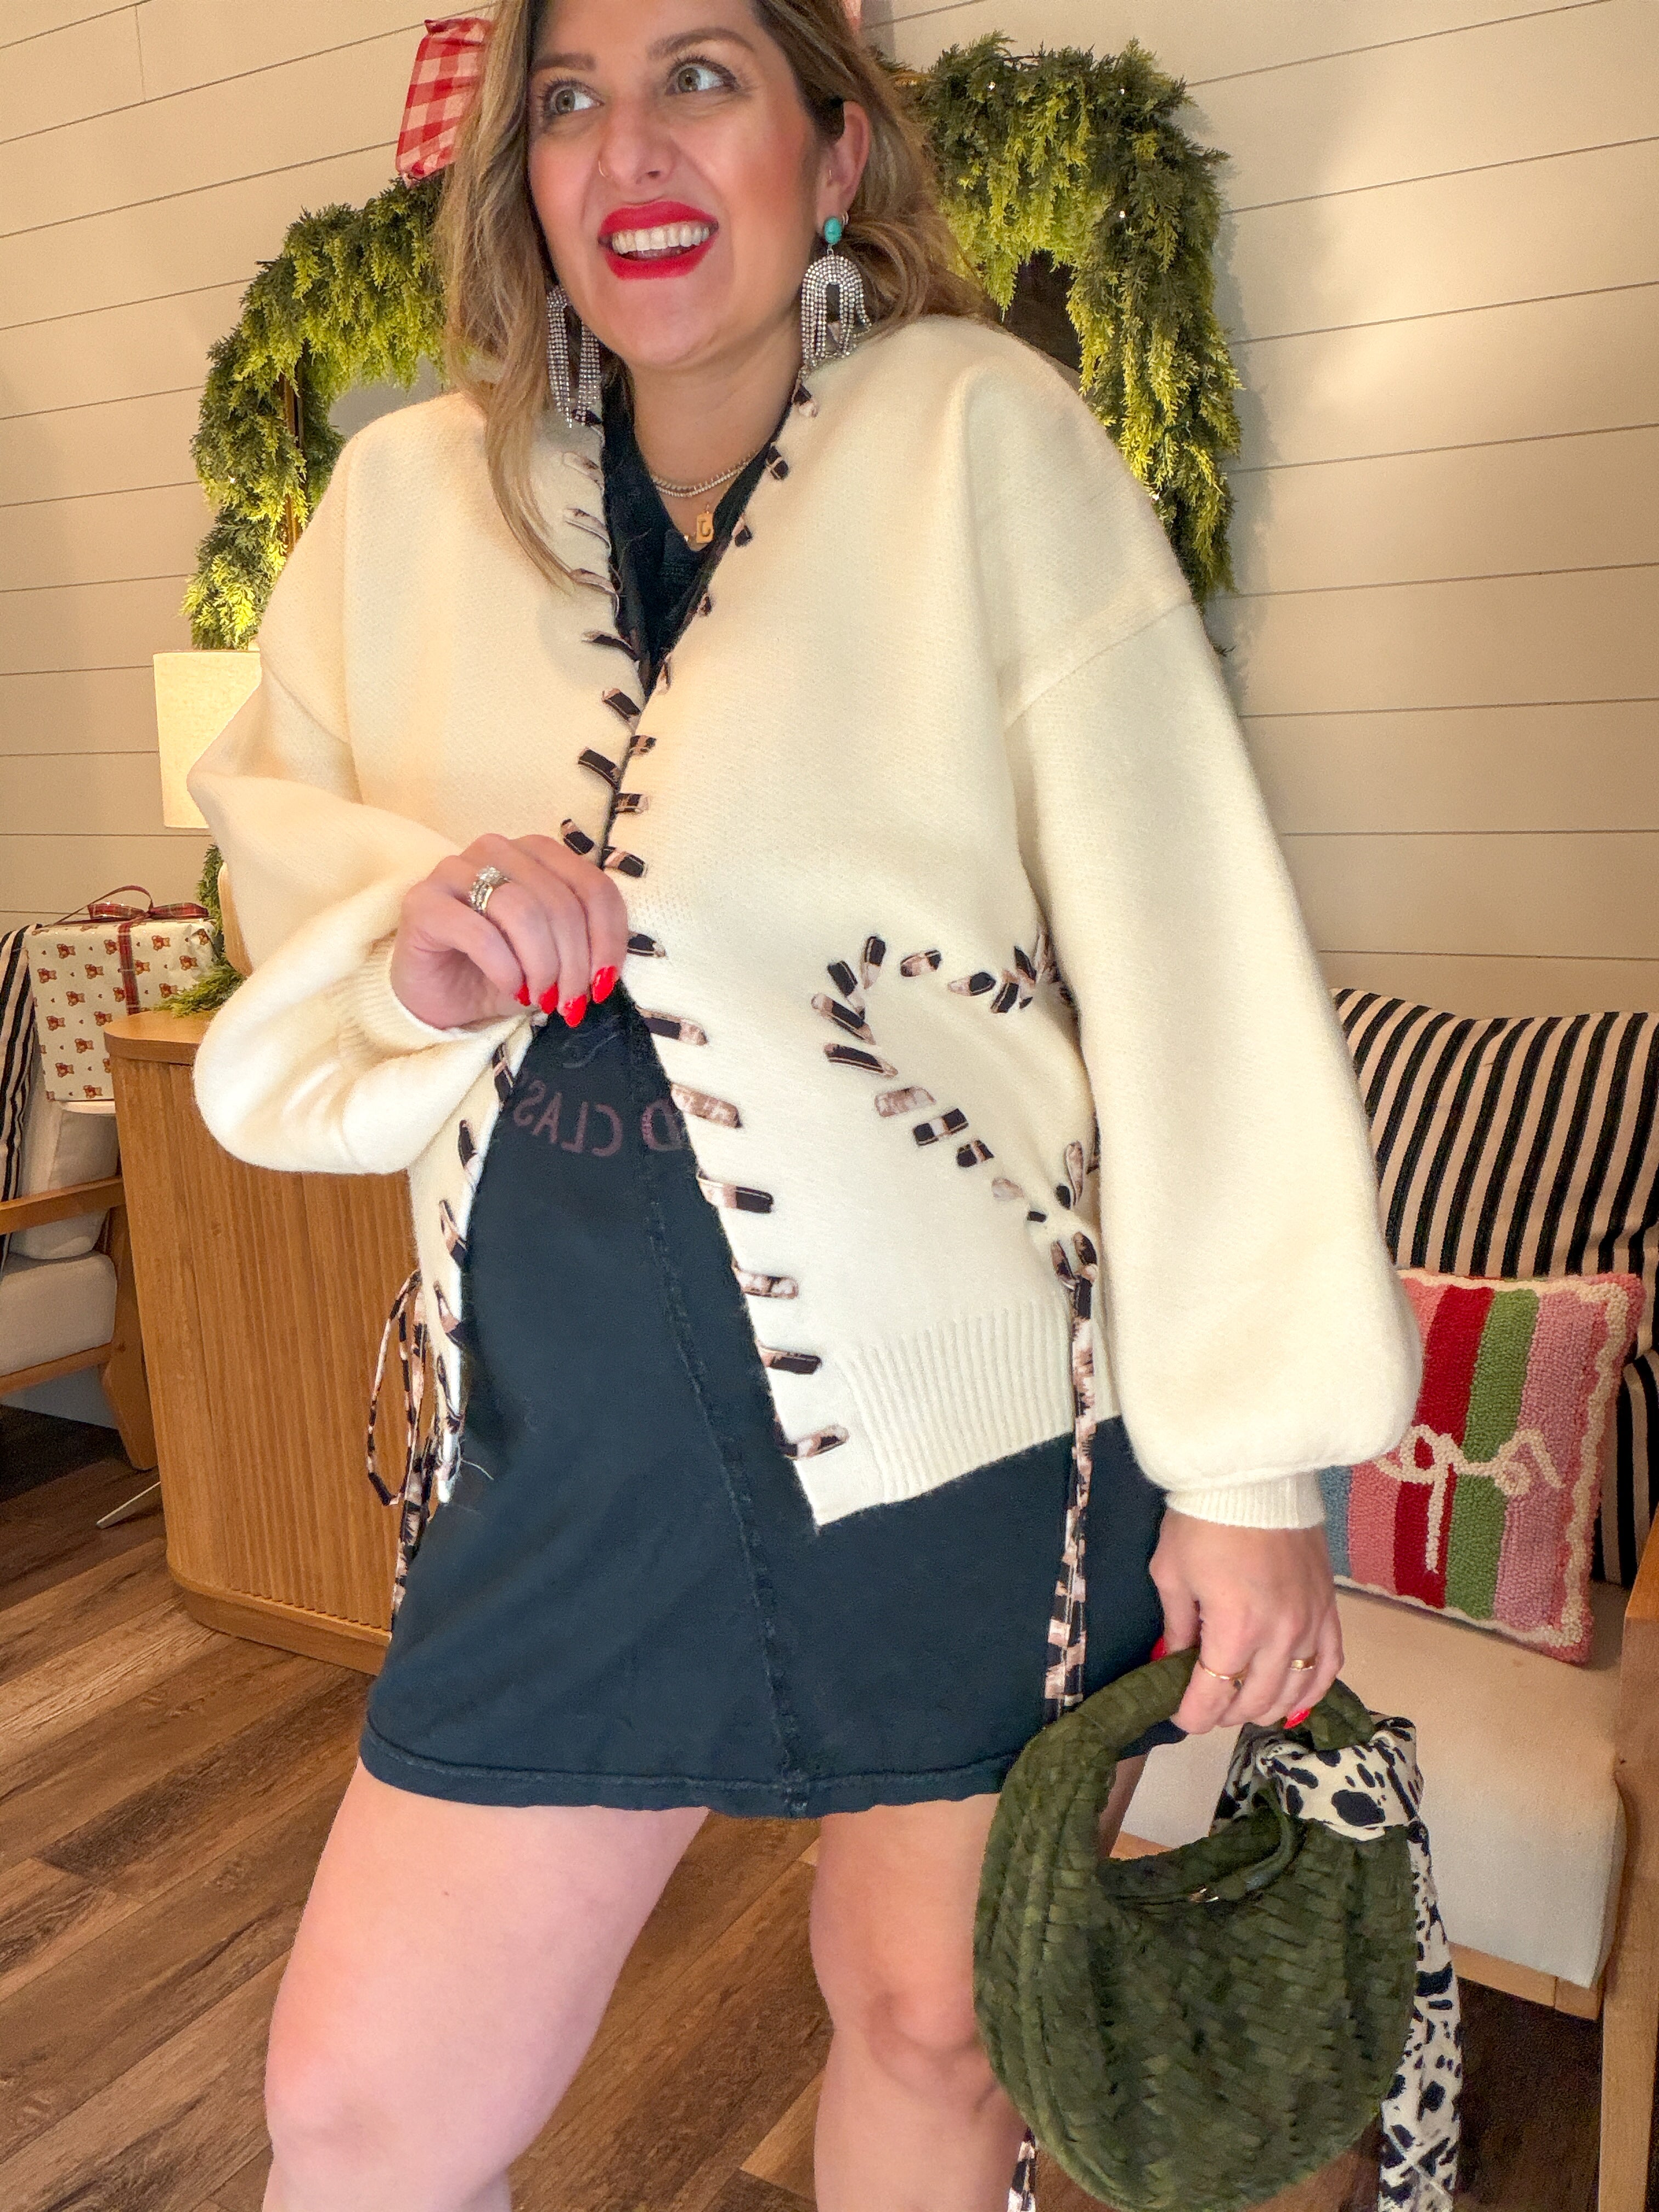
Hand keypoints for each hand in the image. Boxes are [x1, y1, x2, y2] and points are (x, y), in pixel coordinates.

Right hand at [388, 834, 630, 1030]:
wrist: (440, 996)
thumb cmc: (501, 971)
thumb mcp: (556, 958)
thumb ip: (585, 944)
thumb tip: (610, 967)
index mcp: (536, 853)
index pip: (593, 887)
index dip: (608, 939)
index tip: (604, 983)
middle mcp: (496, 850)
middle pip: (560, 902)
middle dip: (574, 963)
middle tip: (571, 1003)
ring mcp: (455, 870)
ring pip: (523, 912)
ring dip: (543, 966)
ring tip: (542, 999)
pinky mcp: (423, 902)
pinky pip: (480, 934)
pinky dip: (506, 969)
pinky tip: (511, 988)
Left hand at [1149, 1510, 1342, 1736]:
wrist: (1251, 1475)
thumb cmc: (1203, 1520)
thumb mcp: (1171, 1574)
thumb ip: (1176, 1627)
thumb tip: (1173, 1662)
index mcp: (1235, 1629)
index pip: (1214, 1696)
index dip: (1193, 1716)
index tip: (1179, 1715)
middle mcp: (1279, 1635)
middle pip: (1255, 1701)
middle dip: (1225, 1713)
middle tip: (1206, 1703)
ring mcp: (1310, 1622)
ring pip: (1295, 1693)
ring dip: (1266, 1707)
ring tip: (1242, 1702)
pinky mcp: (1328, 1607)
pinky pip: (1329, 1664)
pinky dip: (1312, 1689)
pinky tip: (1295, 1698)